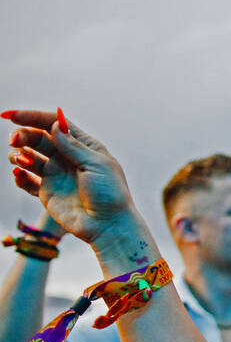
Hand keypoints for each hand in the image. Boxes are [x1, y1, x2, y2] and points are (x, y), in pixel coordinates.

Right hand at [7, 110, 138, 245]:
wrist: (108, 225)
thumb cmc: (110, 193)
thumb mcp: (95, 164)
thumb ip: (73, 146)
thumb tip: (54, 124)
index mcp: (83, 146)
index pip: (55, 124)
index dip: (32, 117)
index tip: (10, 116)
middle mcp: (67, 157)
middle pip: (38, 138)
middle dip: (22, 135)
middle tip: (14, 140)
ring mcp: (56, 174)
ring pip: (28, 156)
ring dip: (19, 154)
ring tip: (22, 161)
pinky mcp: (46, 191)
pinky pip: (26, 180)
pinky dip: (18, 176)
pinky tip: (19, 175)